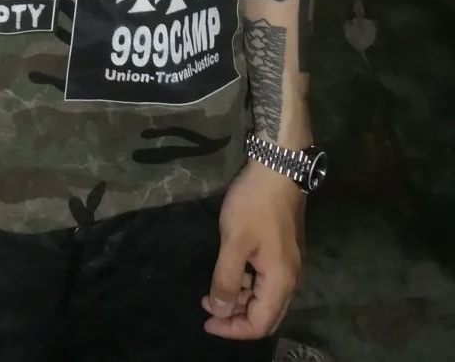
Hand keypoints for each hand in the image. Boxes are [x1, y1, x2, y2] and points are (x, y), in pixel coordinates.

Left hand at [202, 161, 304, 339]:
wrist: (278, 168)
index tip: (206, 321)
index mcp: (281, 282)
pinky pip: (266, 281)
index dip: (232, 329)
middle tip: (208, 308)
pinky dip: (247, 283)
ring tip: (213, 289)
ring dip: (240, 299)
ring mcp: (289, 265)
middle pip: (265, 316)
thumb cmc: (254, 205)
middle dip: (236, 318)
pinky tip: (229, 271)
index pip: (259, 324)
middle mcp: (291, 280)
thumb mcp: (234, 241)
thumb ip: (226, 279)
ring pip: (265, 298)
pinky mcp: (284, 252)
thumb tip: (220, 311)